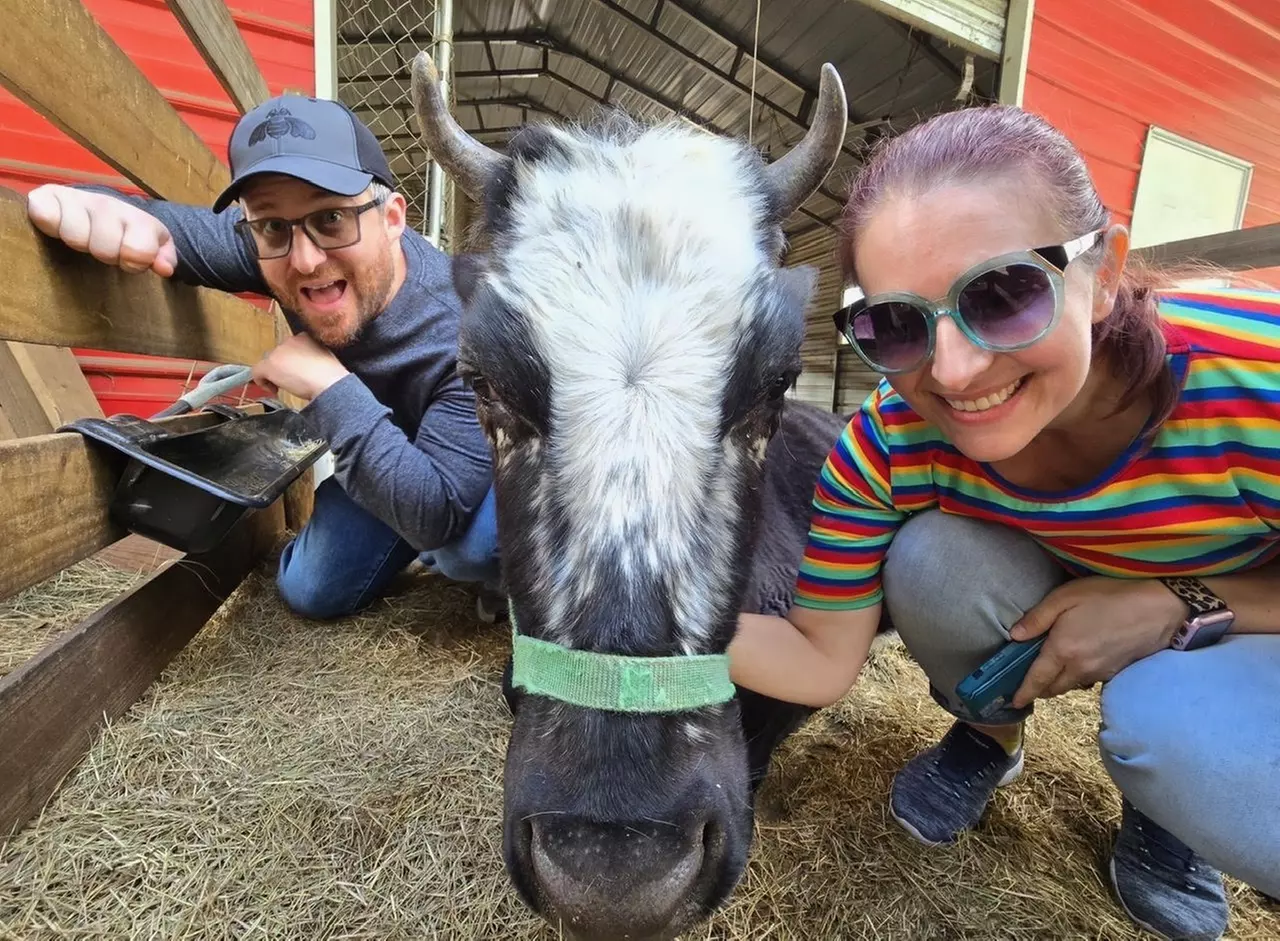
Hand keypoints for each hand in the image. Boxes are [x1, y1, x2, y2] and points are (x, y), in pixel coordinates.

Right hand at [26, 184, 177, 275]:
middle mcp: (105, 203)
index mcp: (135, 217)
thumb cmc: (125, 233)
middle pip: (104, 248)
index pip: (138, 250)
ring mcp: (75, 198)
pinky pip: (43, 214)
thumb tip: (165, 268)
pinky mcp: (45, 197)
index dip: (134, 261)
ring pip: (75, 237)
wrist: (99, 208)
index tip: (129, 259)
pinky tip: (56, 229)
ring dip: (80, 244)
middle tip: (103, 249)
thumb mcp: (152, 244)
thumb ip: (163, 256)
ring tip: (84, 239)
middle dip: (106, 255)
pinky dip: (49, 225)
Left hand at [251, 333, 348, 401]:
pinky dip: (263, 382)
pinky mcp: (269, 364)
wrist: (329, 382)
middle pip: (279, 355)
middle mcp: (289, 340)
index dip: (293, 361)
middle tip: (292, 380)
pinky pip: (257, 373)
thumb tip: (308, 366)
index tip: (298, 371)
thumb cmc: (332, 375)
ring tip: (286, 386)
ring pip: (269, 363)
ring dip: (276, 374)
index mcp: (305, 336)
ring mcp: (278, 352)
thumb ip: (313, 357)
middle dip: (283, 367)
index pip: (291, 347)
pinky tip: (274, 389)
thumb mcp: (325, 358)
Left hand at [1009, 577, 1185, 707]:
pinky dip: (1077, 676)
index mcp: (1062, 651)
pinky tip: (1077, 661)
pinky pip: (1088, 680)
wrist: (1159, 607)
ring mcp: (1100, 673)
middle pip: (1052, 688)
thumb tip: (1015, 635)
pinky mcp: (1116, 672)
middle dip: (1038, 688)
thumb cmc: (1110, 595)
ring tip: (1050, 670)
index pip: (1036, 680)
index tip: (1013, 701)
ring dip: (1057, 683)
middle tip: (1027, 680)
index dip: (1023, 692)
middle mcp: (1080, 668)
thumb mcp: (1066, 597)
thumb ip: (1037, 618)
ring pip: (1070, 685)